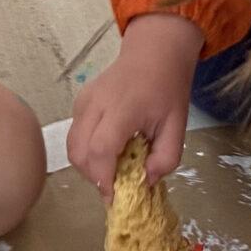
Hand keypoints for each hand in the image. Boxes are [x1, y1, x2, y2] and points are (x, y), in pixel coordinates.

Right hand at [65, 13, 201, 193]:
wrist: (154, 53)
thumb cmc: (167, 89)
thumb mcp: (178, 127)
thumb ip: (166, 159)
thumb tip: (144, 182)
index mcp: (123, 108)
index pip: (101, 149)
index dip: (104, 178)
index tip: (114, 197)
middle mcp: (96, 104)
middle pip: (79, 152)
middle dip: (94, 177)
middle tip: (115, 185)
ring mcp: (83, 102)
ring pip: (72, 147)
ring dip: (88, 167)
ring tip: (112, 169)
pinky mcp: (79, 103)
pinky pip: (75, 136)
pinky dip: (86, 152)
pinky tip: (107, 151)